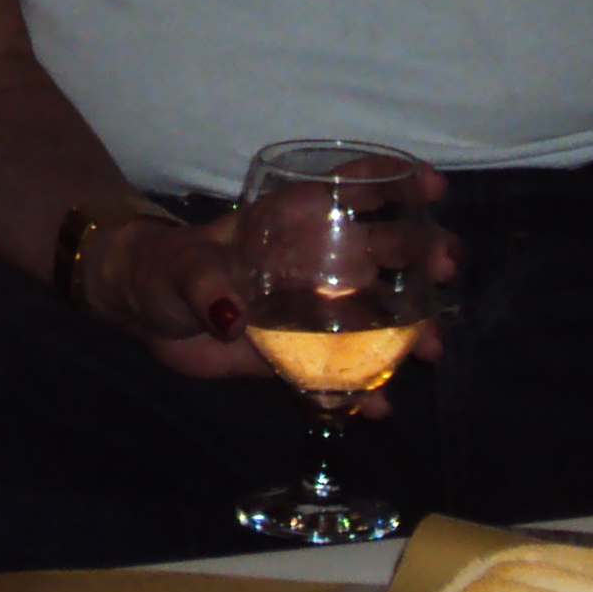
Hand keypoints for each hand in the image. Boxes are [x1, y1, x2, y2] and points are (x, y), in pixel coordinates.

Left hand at [82, 208, 459, 408]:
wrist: (145, 315)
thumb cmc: (165, 269)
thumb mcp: (180, 270)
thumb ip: (204, 286)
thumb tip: (232, 317)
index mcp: (286, 225)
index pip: (345, 191)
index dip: (390, 182)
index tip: (430, 187)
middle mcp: (309, 263)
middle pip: (377, 254)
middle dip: (419, 257)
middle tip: (447, 270)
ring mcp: (308, 310)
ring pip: (370, 317)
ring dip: (405, 330)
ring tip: (430, 349)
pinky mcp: (295, 355)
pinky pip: (335, 373)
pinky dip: (358, 392)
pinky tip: (378, 409)